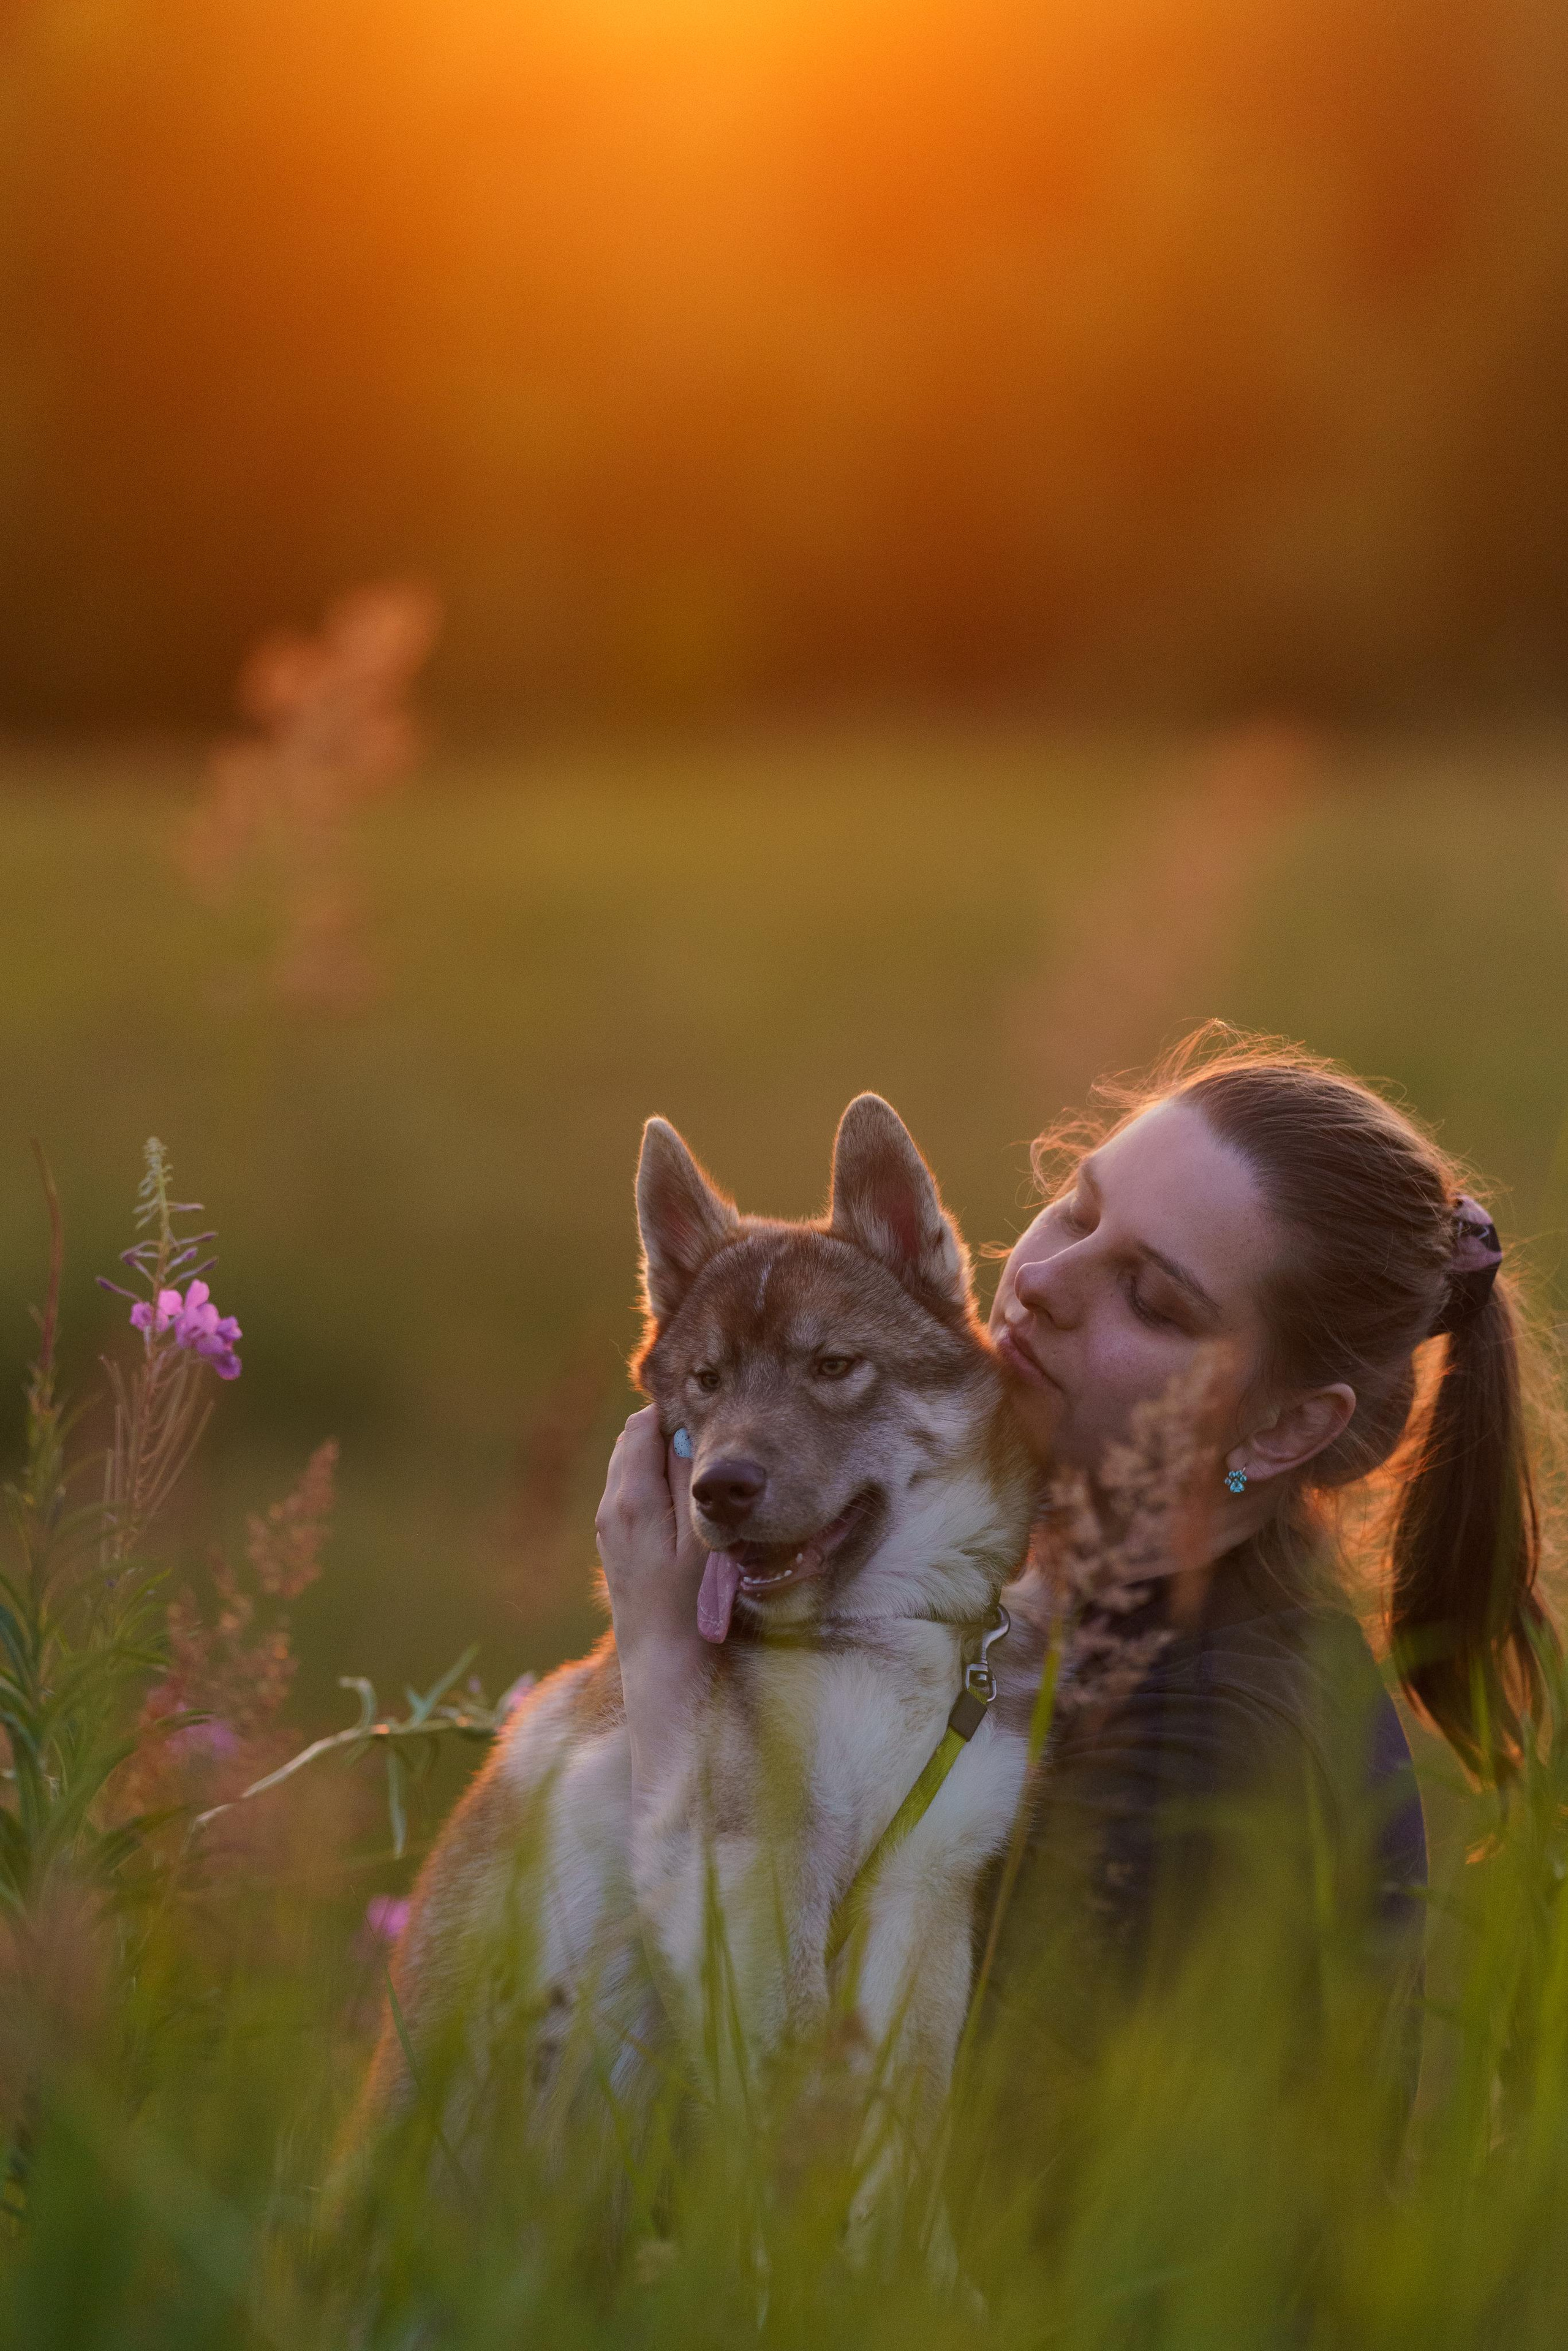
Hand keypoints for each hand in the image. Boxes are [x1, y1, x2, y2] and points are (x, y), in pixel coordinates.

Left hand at [595, 1405, 707, 1657]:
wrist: (659, 1655)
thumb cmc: (689, 1600)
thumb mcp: (700, 1538)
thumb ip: (688, 1480)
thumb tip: (684, 1430)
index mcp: (632, 1498)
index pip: (642, 1425)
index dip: (672, 1413)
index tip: (705, 1418)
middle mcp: (610, 1503)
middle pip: (631, 1437)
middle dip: (663, 1428)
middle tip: (705, 1438)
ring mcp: (606, 1521)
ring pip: (626, 1461)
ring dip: (655, 1453)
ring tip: (694, 1465)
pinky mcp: (610, 1536)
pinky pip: (624, 1486)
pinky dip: (646, 1475)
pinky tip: (676, 1496)